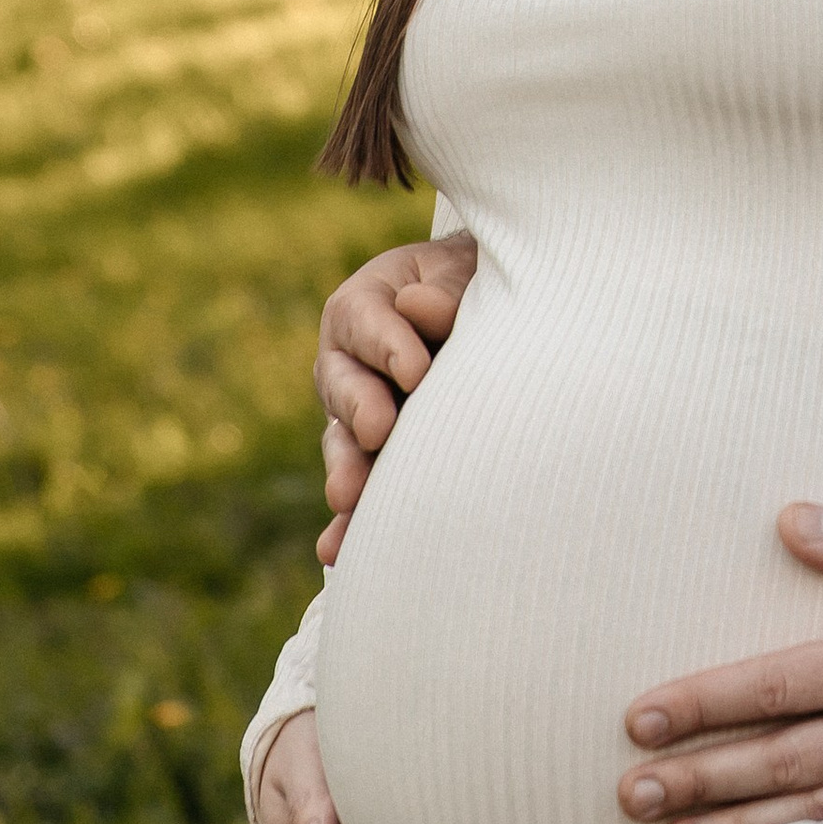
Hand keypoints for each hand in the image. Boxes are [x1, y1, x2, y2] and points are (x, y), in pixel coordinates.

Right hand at [314, 230, 478, 561]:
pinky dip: (348, 523)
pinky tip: (336, 553)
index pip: (366, 321)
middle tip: (380, 430)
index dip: (389, 344)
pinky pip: (360, 491)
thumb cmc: (474, 283)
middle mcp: (350, 361)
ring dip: (347, 469)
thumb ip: (446, 288)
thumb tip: (421, 307)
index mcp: (365, 304)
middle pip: (343, 384)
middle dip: (360, 408)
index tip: (417, 371)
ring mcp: (358, 414)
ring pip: (344, 441)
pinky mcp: (375, 458)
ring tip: (348, 495)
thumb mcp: (464, 270)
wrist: (486, 310)